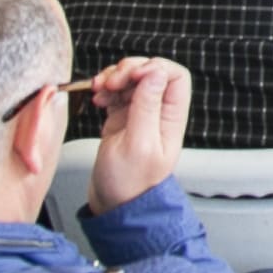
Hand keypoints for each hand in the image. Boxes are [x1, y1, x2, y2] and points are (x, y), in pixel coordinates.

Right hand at [85, 55, 193, 211]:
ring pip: (132, 79)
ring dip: (114, 77)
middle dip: (128, 70)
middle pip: (151, 72)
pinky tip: (98, 98)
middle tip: (111, 82)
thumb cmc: (129, 184)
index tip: (132, 77)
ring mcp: (139, 115)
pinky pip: (116, 92)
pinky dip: (105, 89)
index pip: (174, 76)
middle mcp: (158, 114)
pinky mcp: (121, 118)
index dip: (153, 68)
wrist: (113, 204)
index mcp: (171, 118)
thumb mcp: (137, 143)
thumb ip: (146, 106)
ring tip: (100, 89)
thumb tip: (155, 73)